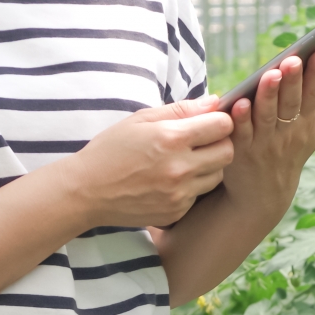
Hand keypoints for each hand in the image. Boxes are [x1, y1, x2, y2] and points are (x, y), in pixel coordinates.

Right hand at [59, 97, 234, 228]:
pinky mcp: (176, 211)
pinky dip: (191, 186)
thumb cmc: (112, 149)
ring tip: (184, 161)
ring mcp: (179, 194)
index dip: (220, 121)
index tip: (211, 122)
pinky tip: (170, 180)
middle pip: (227, 153)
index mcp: (171, 138)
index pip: (222, 126)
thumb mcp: (141, 119)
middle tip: (202, 142)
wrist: (87, 191)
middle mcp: (179, 168)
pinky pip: (199, 195)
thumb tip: (215, 102)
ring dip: (208, 166)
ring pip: (217, 176)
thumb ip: (181, 110)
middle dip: (219, 143)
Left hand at [220, 50, 314, 217]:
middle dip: (294, 81)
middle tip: (294, 60)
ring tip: (271, 74)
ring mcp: (263, 140)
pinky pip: (241, 131)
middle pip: (291, 103)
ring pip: (267, 115)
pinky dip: (241, 118)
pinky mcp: (239, 148)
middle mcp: (287, 132)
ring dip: (269, 95)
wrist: (264, 193)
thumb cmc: (292, 148)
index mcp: (308, 123)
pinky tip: (241, 102)